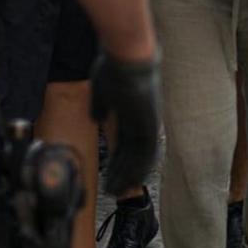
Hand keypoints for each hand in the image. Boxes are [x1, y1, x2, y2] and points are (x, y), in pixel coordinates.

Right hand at [89, 53, 161, 195]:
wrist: (126, 56)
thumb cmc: (113, 67)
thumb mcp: (102, 91)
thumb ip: (102, 107)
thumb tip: (98, 119)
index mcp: (134, 113)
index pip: (128, 144)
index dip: (119, 161)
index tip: (110, 175)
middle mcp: (144, 121)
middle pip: (135, 155)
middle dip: (123, 174)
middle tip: (112, 190)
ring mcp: (148, 123)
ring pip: (141, 158)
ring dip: (128, 176)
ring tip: (115, 191)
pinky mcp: (149, 124)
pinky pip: (146, 154)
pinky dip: (137, 170)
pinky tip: (128, 182)